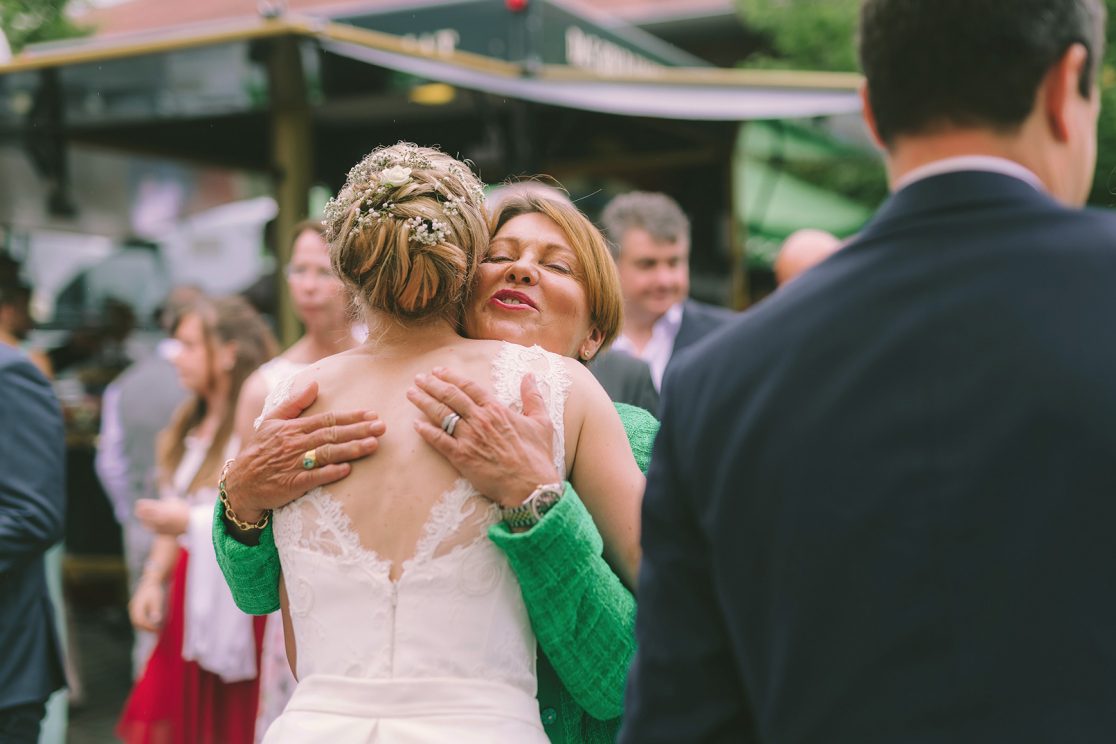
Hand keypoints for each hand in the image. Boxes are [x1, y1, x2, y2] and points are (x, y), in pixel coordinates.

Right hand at [129, 579, 164, 631]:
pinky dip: (144, 622)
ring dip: (145, 626)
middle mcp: (132, 608)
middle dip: (146, 628)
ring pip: (136, 621)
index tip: (157, 630)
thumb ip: (155, 609)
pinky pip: (138, 618)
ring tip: (155, 629)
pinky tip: (152, 623)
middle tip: (157, 631)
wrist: (151, 581)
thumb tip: (156, 620)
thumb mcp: (157, 599)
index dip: (148, 627)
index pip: (140, 621)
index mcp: (136, 606)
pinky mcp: (135, 608)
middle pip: (137, 622)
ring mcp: (133, 608)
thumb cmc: (155, 590)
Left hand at [135, 498, 189, 535]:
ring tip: (141, 516)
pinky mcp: (162, 532)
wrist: (192, 523)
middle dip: (139, 511)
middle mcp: (158, 517)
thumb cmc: (184, 510)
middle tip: (137, 510)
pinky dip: (149, 525)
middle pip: (143, 514)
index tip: (138, 503)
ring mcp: (160, 526)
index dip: (141, 504)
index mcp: (161, 508)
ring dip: (143, 519)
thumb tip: (158, 503)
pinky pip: (152, 529)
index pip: (146, 506)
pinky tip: (147, 524)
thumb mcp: (174, 502)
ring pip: (146, 523)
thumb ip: (164, 502)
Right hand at [225, 380, 386, 520]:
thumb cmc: (260, 450)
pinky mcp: (292, 483)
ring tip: (372, 445)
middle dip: (358, 430)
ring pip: (327, 454)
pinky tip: (347, 469)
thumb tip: (314, 384)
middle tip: (381, 427)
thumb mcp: (272, 421)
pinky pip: (314, 477)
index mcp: (293, 428)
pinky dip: (330, 473)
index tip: (372, 414)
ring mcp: (294, 464)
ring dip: (351, 449)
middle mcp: (296, 444)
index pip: (327, 419)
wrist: (241, 482)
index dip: (351, 417)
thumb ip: (294, 403)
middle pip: (332, 435)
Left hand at [408, 367, 560, 508]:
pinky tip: (415, 424)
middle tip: (418, 378)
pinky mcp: (461, 457)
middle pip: (450, 396)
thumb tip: (530, 376)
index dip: (451, 377)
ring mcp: (469, 438)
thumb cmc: (537, 456)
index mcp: (496, 409)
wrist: (531, 486)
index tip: (438, 371)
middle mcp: (479, 420)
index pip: (469, 387)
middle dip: (431, 385)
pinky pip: (438, 440)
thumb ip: (533, 397)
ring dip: (423, 402)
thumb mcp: (541, 422)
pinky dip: (426, 431)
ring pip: (440, 414)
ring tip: (411, 393)